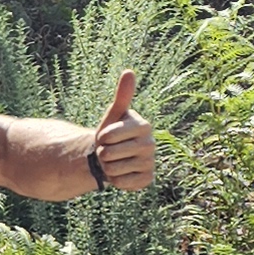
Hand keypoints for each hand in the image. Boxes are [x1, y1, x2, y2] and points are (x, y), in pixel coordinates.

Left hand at [90, 70, 152, 190]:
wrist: (113, 156)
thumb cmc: (112, 133)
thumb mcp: (114, 114)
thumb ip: (122, 95)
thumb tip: (129, 72)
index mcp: (144, 126)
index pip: (109, 136)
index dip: (101, 137)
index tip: (106, 136)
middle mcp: (151, 144)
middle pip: (110, 153)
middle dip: (103, 153)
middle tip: (109, 150)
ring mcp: (150, 163)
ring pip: (114, 169)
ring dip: (108, 167)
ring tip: (114, 161)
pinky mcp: (147, 179)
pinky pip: (122, 182)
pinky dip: (116, 180)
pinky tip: (121, 173)